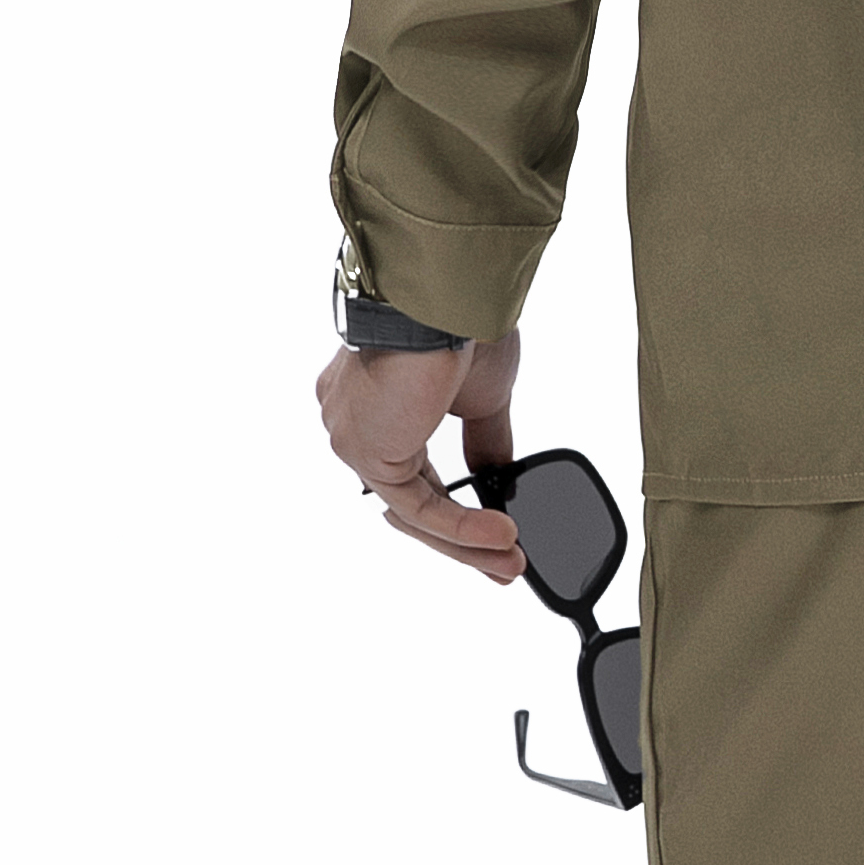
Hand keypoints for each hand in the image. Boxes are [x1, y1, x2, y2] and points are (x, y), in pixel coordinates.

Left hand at [314, 323, 525, 576]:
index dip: (455, 510)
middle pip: (409, 500)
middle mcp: (353, 419)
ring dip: (467, 541)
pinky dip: (463, 526)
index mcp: (373, 401)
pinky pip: (417, 506)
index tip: (496, 533)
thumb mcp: (483, 397)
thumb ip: (483, 443)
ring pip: (411, 510)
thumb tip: (496, 478)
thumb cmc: (462, 325)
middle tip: (504, 563)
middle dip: (463, 538)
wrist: (452, 301)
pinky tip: (501, 535)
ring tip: (511, 559)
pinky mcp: (365, 452)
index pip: (412, 472)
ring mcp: (352, 436)